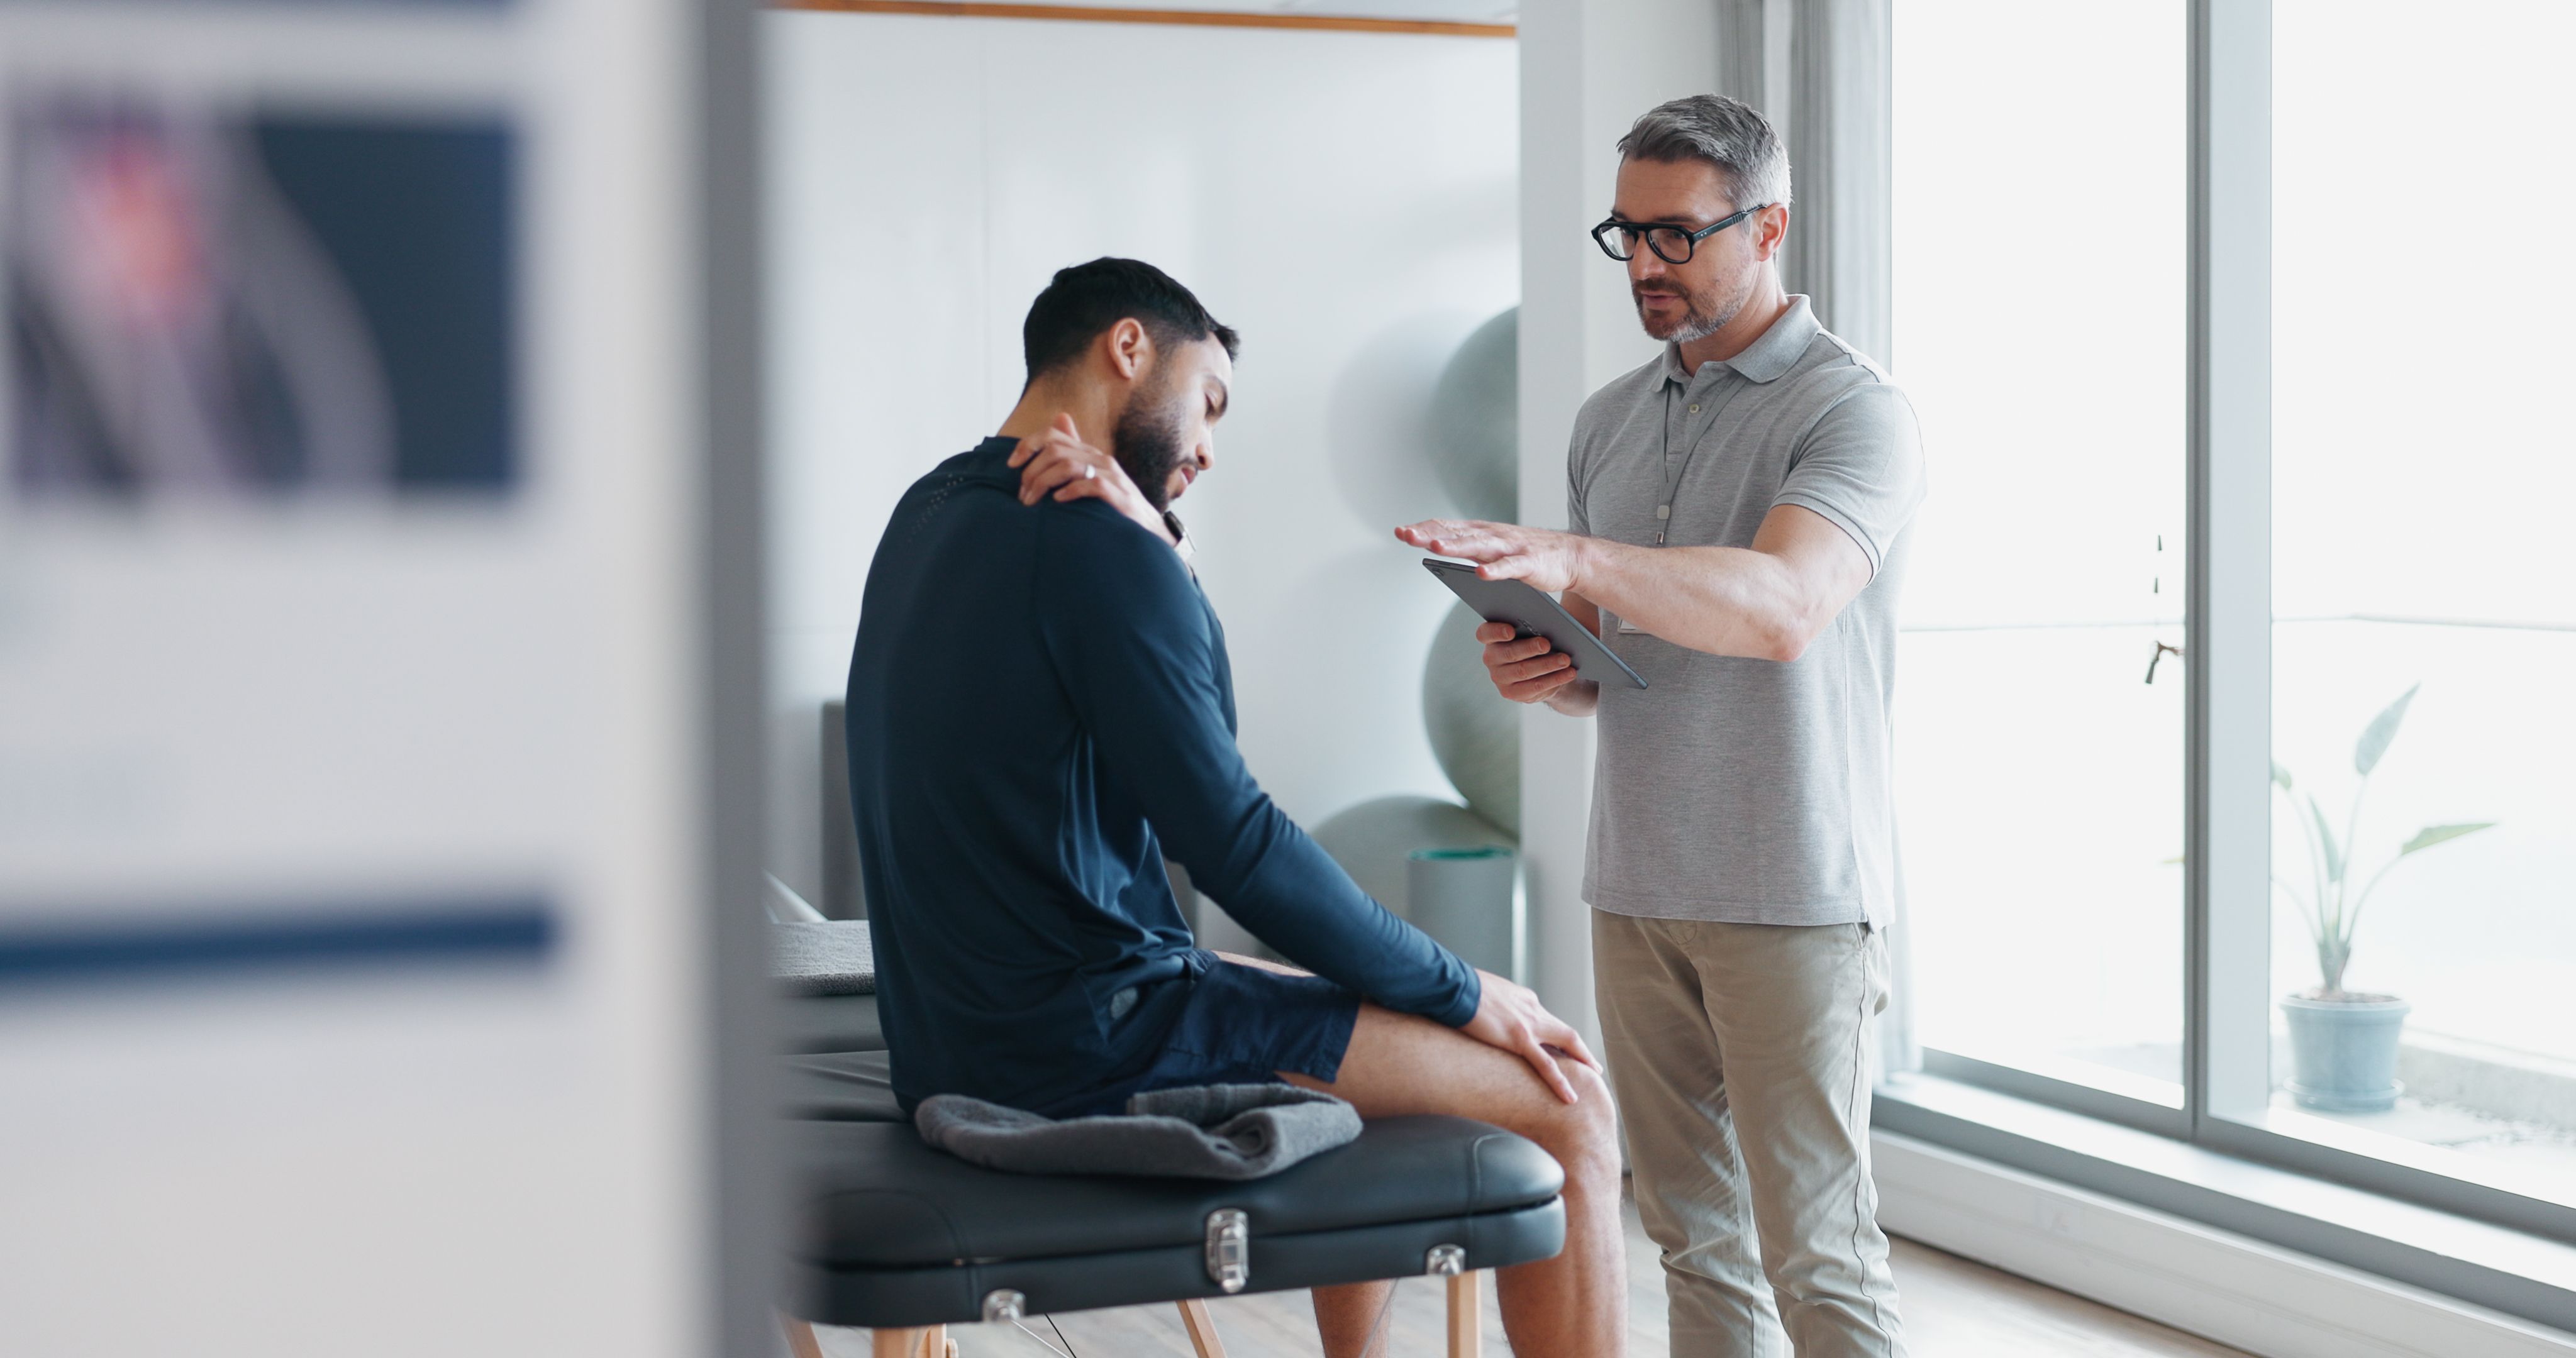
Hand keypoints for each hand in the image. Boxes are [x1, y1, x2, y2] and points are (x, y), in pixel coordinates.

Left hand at [1011, 413, 1171, 542]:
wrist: (1147, 532)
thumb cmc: (1111, 508)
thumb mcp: (1089, 478)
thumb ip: (1072, 453)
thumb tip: (1059, 419)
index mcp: (1089, 453)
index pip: (1053, 435)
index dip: (1028, 445)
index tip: (1011, 465)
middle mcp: (1100, 459)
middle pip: (1056, 450)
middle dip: (1032, 472)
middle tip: (1023, 497)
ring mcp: (1112, 476)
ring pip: (1069, 465)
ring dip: (1044, 483)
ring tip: (1033, 502)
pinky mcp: (1120, 496)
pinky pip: (1092, 485)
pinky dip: (1071, 491)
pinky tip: (1058, 502)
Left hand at [1393, 518, 1587, 593]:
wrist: (1570, 556)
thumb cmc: (1526, 553)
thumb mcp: (1491, 546)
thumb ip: (1465, 544)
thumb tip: (1432, 542)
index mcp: (1481, 533)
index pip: (1447, 527)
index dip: (1424, 529)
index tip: (1400, 532)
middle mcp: (1493, 536)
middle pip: (1457, 534)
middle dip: (1431, 535)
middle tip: (1407, 536)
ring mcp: (1511, 548)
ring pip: (1480, 547)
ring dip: (1458, 547)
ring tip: (1437, 548)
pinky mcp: (1529, 563)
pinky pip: (1510, 567)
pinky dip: (1496, 570)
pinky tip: (1481, 573)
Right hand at [1460, 969, 1600, 1103]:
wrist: (1456, 987)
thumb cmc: (1463, 988)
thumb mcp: (1487, 993)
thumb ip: (1496, 1006)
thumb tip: (1489, 1016)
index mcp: (1525, 999)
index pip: (1545, 1020)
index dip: (1554, 1036)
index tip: (1560, 1047)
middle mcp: (1533, 1009)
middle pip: (1566, 1031)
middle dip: (1581, 1049)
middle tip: (1592, 1064)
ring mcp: (1529, 1024)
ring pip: (1566, 1044)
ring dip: (1582, 1060)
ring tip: (1593, 1076)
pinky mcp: (1519, 1039)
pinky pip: (1546, 1065)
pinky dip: (1560, 1081)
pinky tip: (1569, 1096)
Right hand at [1475, 620, 1579, 703]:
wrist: (1541, 670)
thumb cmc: (1535, 641)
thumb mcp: (1532, 631)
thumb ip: (1533, 624)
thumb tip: (1548, 623)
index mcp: (1492, 638)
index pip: (1485, 633)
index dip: (1496, 632)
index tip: (1511, 631)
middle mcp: (1491, 658)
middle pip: (1508, 653)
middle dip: (1529, 648)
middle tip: (1547, 644)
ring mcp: (1499, 677)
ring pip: (1523, 671)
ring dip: (1547, 665)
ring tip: (1565, 659)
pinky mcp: (1512, 693)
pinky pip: (1534, 687)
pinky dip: (1554, 679)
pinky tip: (1568, 673)